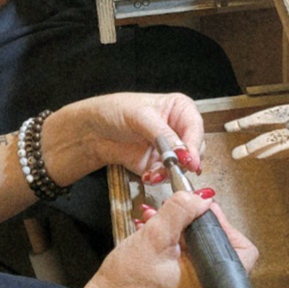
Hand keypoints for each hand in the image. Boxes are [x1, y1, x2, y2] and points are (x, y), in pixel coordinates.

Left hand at [42, 92, 204, 186]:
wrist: (92, 130)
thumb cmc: (114, 111)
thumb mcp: (139, 117)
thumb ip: (163, 134)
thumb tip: (183, 151)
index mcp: (179, 108)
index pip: (196, 127)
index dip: (194, 145)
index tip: (190, 160)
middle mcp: (178, 128)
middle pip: (195, 149)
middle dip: (184, 161)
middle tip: (174, 168)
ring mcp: (170, 148)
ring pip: (184, 166)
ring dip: (171, 172)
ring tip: (155, 173)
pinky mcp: (159, 164)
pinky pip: (168, 176)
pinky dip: (160, 178)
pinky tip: (149, 176)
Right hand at [50, 194, 257, 287]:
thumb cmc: (129, 285)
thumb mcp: (154, 238)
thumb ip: (179, 211)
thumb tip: (198, 197)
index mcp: (213, 287)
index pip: (240, 247)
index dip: (219, 222)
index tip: (197, 209)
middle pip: (221, 249)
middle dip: (196, 225)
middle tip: (177, 214)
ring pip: (204, 255)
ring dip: (183, 234)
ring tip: (160, 223)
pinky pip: (192, 266)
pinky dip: (178, 249)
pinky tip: (157, 240)